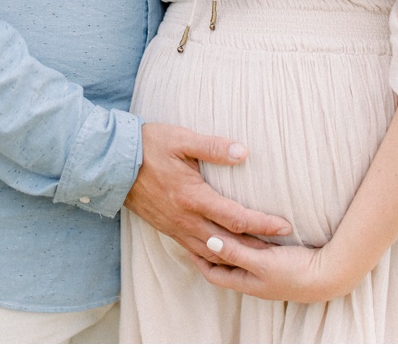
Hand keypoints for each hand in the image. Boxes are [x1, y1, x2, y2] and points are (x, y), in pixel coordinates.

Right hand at [125, 123, 292, 261]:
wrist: (111, 163)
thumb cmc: (147, 146)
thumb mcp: (180, 139)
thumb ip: (212, 146)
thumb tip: (244, 152)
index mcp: (192, 197)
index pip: (236, 218)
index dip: (263, 224)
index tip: (285, 226)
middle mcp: (186, 218)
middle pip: (229, 242)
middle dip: (257, 248)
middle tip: (283, 251)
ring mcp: (175, 227)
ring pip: (212, 252)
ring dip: (237, 256)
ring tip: (260, 257)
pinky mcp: (167, 228)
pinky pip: (195, 251)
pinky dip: (214, 258)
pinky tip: (224, 257)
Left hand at [191, 235, 349, 302]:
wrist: (332, 274)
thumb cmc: (296, 271)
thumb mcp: (262, 262)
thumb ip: (235, 252)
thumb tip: (208, 241)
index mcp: (245, 282)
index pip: (212, 274)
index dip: (198, 258)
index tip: (187, 240)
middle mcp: (253, 279)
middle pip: (224, 265)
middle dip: (211, 249)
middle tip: (197, 229)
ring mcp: (267, 272)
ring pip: (239, 257)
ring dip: (228, 244)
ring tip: (215, 224)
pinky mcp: (279, 262)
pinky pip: (255, 252)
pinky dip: (246, 241)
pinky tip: (245, 228)